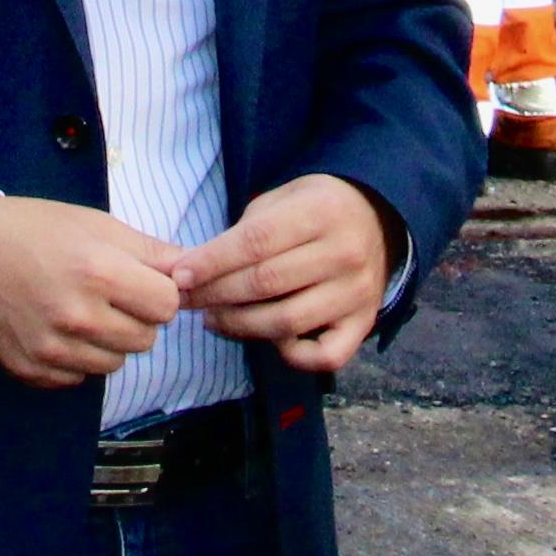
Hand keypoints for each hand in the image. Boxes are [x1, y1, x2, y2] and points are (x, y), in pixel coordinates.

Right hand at [0, 197, 182, 386]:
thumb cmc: (35, 230)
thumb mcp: (97, 225)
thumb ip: (150, 251)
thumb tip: (192, 271)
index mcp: (100, 273)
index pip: (168, 306)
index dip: (159, 292)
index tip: (139, 283)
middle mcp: (78, 317)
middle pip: (146, 340)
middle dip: (136, 319)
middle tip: (108, 296)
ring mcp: (52, 349)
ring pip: (114, 363)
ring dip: (107, 342)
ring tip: (81, 312)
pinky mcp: (31, 370)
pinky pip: (78, 378)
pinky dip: (76, 359)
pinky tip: (56, 329)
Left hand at [170, 175, 395, 374]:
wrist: (376, 218)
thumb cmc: (314, 209)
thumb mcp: (281, 199)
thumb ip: (244, 232)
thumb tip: (194, 270)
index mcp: (321, 212)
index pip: (256, 242)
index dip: (212, 262)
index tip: (179, 276)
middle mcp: (344, 253)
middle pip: (266, 283)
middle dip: (215, 294)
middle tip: (186, 300)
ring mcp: (357, 292)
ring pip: (287, 322)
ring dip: (239, 325)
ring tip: (213, 318)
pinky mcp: (365, 323)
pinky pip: (324, 355)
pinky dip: (292, 356)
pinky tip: (270, 339)